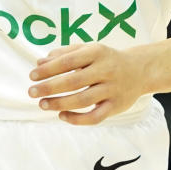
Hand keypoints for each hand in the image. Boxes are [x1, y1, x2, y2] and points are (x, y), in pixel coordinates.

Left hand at [27, 43, 149, 125]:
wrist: (139, 70)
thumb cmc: (106, 59)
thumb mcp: (88, 50)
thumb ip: (64, 54)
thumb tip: (39, 63)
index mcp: (97, 52)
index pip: (68, 61)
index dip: (48, 69)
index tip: (32, 75)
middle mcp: (106, 70)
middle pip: (74, 81)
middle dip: (50, 87)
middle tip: (31, 91)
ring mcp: (112, 90)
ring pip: (83, 100)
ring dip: (59, 103)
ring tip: (42, 104)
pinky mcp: (116, 107)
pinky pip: (95, 117)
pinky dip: (77, 119)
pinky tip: (61, 116)